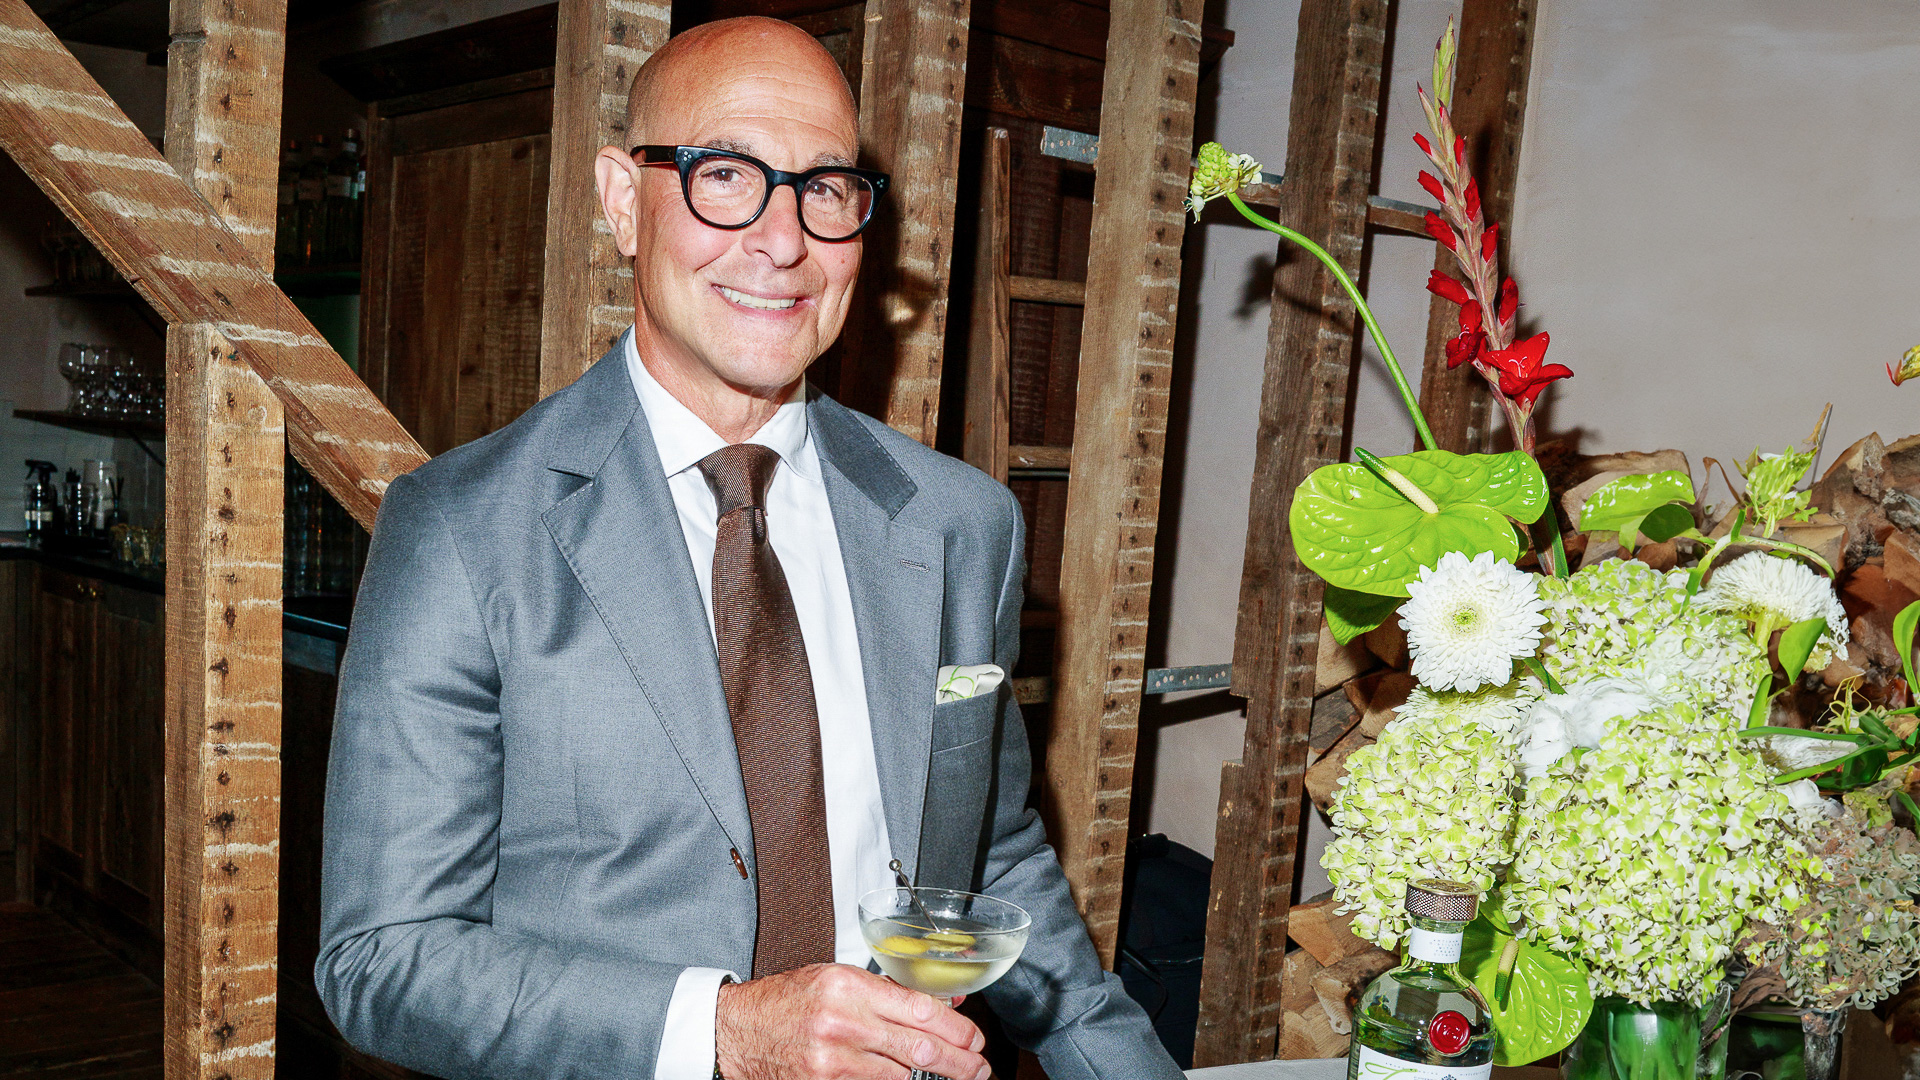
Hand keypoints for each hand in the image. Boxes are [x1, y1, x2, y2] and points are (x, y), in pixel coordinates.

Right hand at [715, 963, 988, 1079]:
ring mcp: (832, 1058)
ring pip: (901, 1075)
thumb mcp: (837, 980)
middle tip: (979, 1068)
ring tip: (957, 1078)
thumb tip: (938, 1007)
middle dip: (958, 1062)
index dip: (955, 1028)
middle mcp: (843, 1021)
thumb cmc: (787, 1002)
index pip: (919, 1008)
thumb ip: (886, 993)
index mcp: (849, 984)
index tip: (975, 1039)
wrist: (737, 1030)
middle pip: (918, 1047)